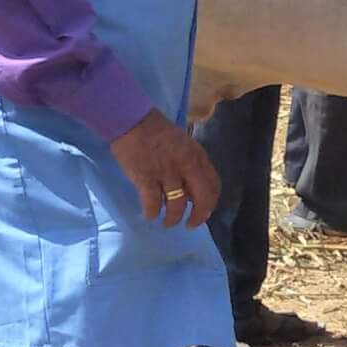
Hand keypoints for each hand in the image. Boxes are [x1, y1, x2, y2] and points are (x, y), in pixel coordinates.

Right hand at [109, 110, 220, 227]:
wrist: (132, 121)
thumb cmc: (157, 131)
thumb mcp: (184, 144)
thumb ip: (191, 164)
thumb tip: (192, 192)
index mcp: (197, 156)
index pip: (214, 185)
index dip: (211, 203)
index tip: (205, 212)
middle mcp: (186, 166)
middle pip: (202, 199)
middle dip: (198, 217)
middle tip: (190, 225)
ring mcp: (166, 173)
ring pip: (176, 206)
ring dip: (172, 219)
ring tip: (167, 222)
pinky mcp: (146, 178)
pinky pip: (153, 204)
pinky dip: (152, 213)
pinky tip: (149, 215)